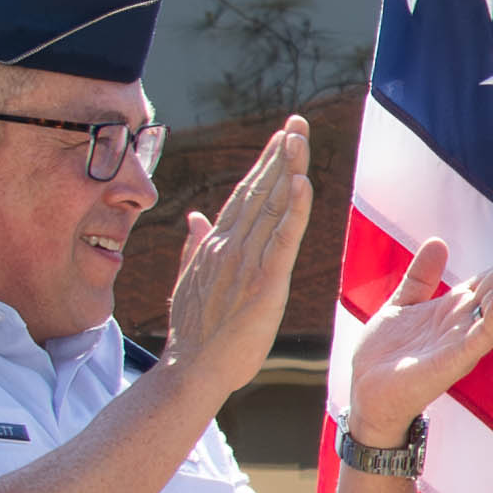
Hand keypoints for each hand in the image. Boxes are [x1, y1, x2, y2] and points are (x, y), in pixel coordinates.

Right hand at [159, 121, 312, 409]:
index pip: (245, 196)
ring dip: (288, 169)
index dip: (264, 165)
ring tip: (300, 137)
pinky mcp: (264, 284)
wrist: (190, 371)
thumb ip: (195, 246)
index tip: (281, 137)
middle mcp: (230, 245)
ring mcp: (245, 262)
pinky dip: (294, 211)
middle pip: (260, 191)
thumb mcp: (192, 282)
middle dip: (279, 154)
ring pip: (272, 207)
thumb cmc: (195, 334)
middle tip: (297, 122)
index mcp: (218, 245)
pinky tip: (302, 183)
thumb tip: (196, 218)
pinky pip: (282, 241)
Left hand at [341, 223, 492, 439]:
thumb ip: (421, 276)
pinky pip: (482, 336)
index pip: (490, 273)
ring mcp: (461, 342)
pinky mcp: (452, 361)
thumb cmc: (387, 357)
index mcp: (455, 308)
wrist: (366, 395)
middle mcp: (465, 323)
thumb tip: (439, 241)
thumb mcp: (401, 304)